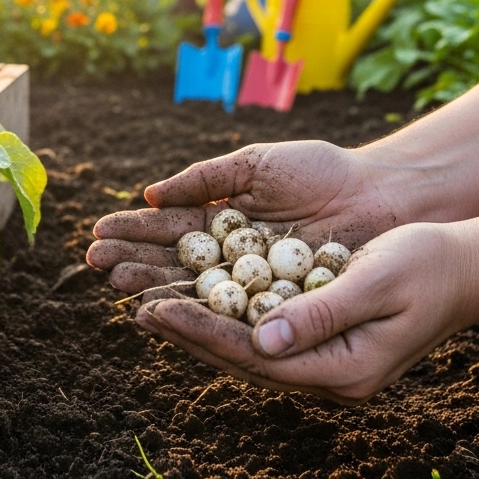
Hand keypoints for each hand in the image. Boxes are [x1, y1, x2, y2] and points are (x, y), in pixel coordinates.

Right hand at [86, 141, 400, 295]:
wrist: (382, 195)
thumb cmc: (321, 171)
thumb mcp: (256, 165)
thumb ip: (205, 179)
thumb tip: (151, 195)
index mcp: (223, 220)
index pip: (168, 229)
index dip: (133, 232)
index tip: (97, 233)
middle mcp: (231, 257)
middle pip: (172, 263)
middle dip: (133, 262)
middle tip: (96, 264)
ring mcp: (253, 285)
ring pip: (196, 290)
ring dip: (156, 288)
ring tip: (120, 286)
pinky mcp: (279, 308)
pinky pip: (235, 313)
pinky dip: (203, 313)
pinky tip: (171, 311)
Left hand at [133, 220, 478, 403]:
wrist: (462, 267)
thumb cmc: (427, 268)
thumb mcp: (377, 284)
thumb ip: (322, 314)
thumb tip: (262, 342)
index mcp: (341, 370)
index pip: (252, 357)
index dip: (199, 332)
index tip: (154, 309)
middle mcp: (324, 372)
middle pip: (238, 356)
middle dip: (184, 330)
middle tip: (134, 305)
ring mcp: (319, 355)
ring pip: (241, 342)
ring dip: (194, 321)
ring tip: (147, 299)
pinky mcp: (314, 331)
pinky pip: (255, 323)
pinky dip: (220, 308)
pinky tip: (191, 292)